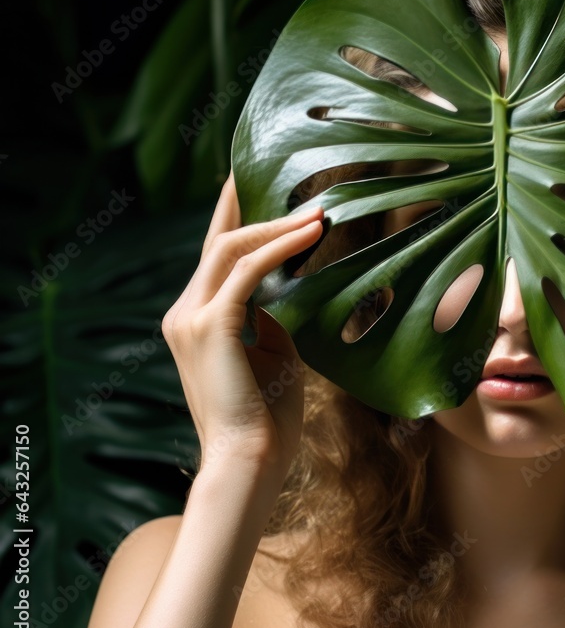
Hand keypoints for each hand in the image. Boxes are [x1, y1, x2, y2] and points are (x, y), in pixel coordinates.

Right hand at [162, 173, 324, 477]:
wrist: (251, 461)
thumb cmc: (268, 418)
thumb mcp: (274, 356)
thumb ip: (272, 318)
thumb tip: (290, 287)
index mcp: (197, 319)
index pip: (218, 258)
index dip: (238, 219)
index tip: (257, 185)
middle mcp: (184, 312)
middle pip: (218, 241)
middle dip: (244, 201)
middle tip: (269, 166)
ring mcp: (190, 317)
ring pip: (231, 249)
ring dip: (277, 224)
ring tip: (318, 208)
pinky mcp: (208, 326)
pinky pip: (245, 272)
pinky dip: (280, 247)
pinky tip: (311, 231)